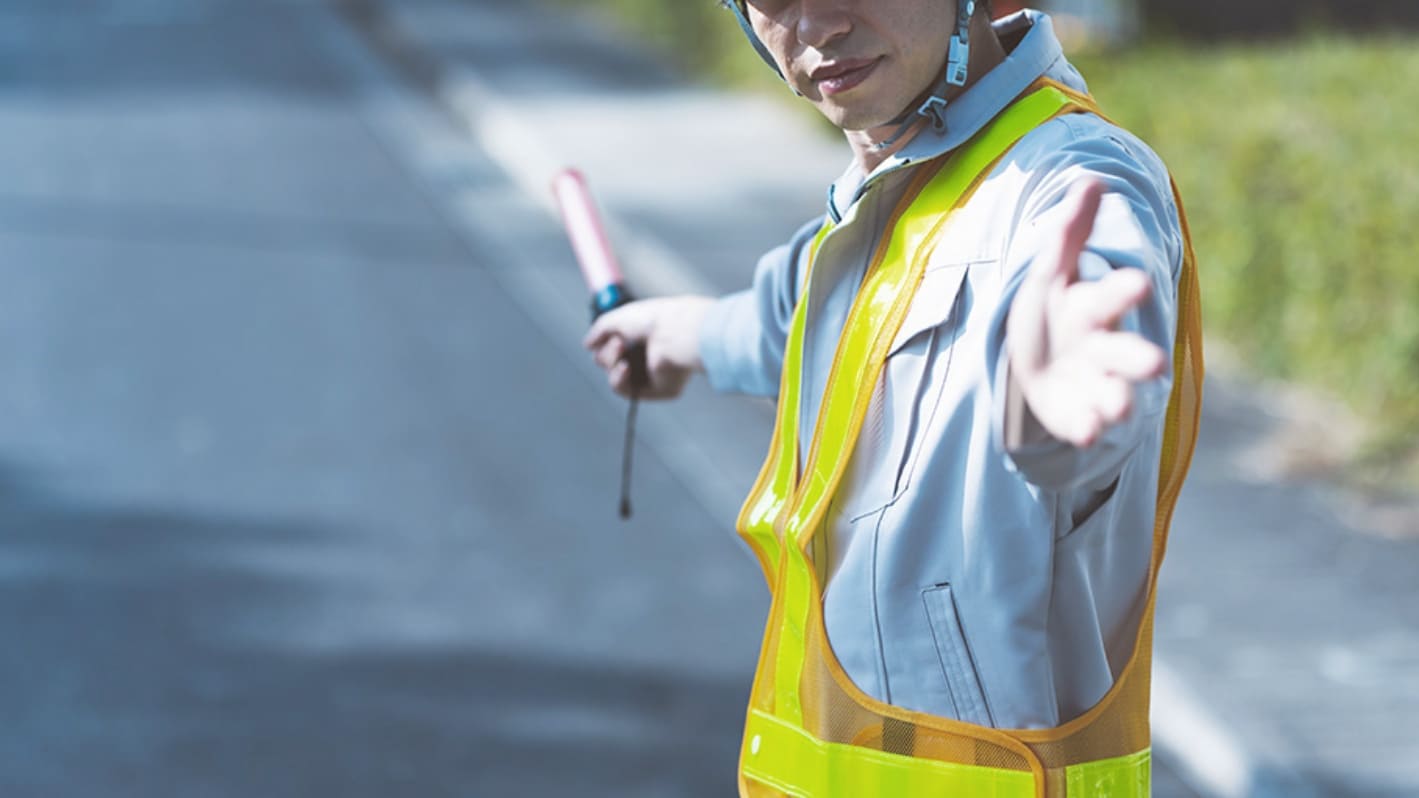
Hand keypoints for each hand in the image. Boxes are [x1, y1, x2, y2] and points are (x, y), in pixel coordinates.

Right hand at [583, 296, 712, 399]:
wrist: (674, 331)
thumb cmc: (653, 319)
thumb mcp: (617, 318)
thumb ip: (600, 330)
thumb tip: (587, 344)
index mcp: (645, 336)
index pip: (616, 345)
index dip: (605, 342)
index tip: (605, 333)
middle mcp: (651, 355)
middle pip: (611, 362)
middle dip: (607, 352)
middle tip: (619, 341)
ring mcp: (655, 373)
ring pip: (615, 377)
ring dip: (610, 363)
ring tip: (621, 349)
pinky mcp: (660, 389)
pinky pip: (627, 391)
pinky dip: (618, 379)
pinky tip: (624, 367)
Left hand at [1006, 179, 1166, 448]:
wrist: (1034, 359)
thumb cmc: (1052, 309)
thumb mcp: (1052, 270)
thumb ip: (1072, 232)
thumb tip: (1092, 180)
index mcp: (1093, 305)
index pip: (1110, 295)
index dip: (1123, 289)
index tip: (1138, 282)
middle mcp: (1099, 346)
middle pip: (1121, 351)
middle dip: (1137, 358)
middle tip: (1155, 365)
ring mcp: (1089, 382)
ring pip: (1109, 391)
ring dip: (1116, 398)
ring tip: (1118, 406)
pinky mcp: (1073, 413)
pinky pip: (1081, 421)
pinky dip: (1085, 426)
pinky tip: (1086, 432)